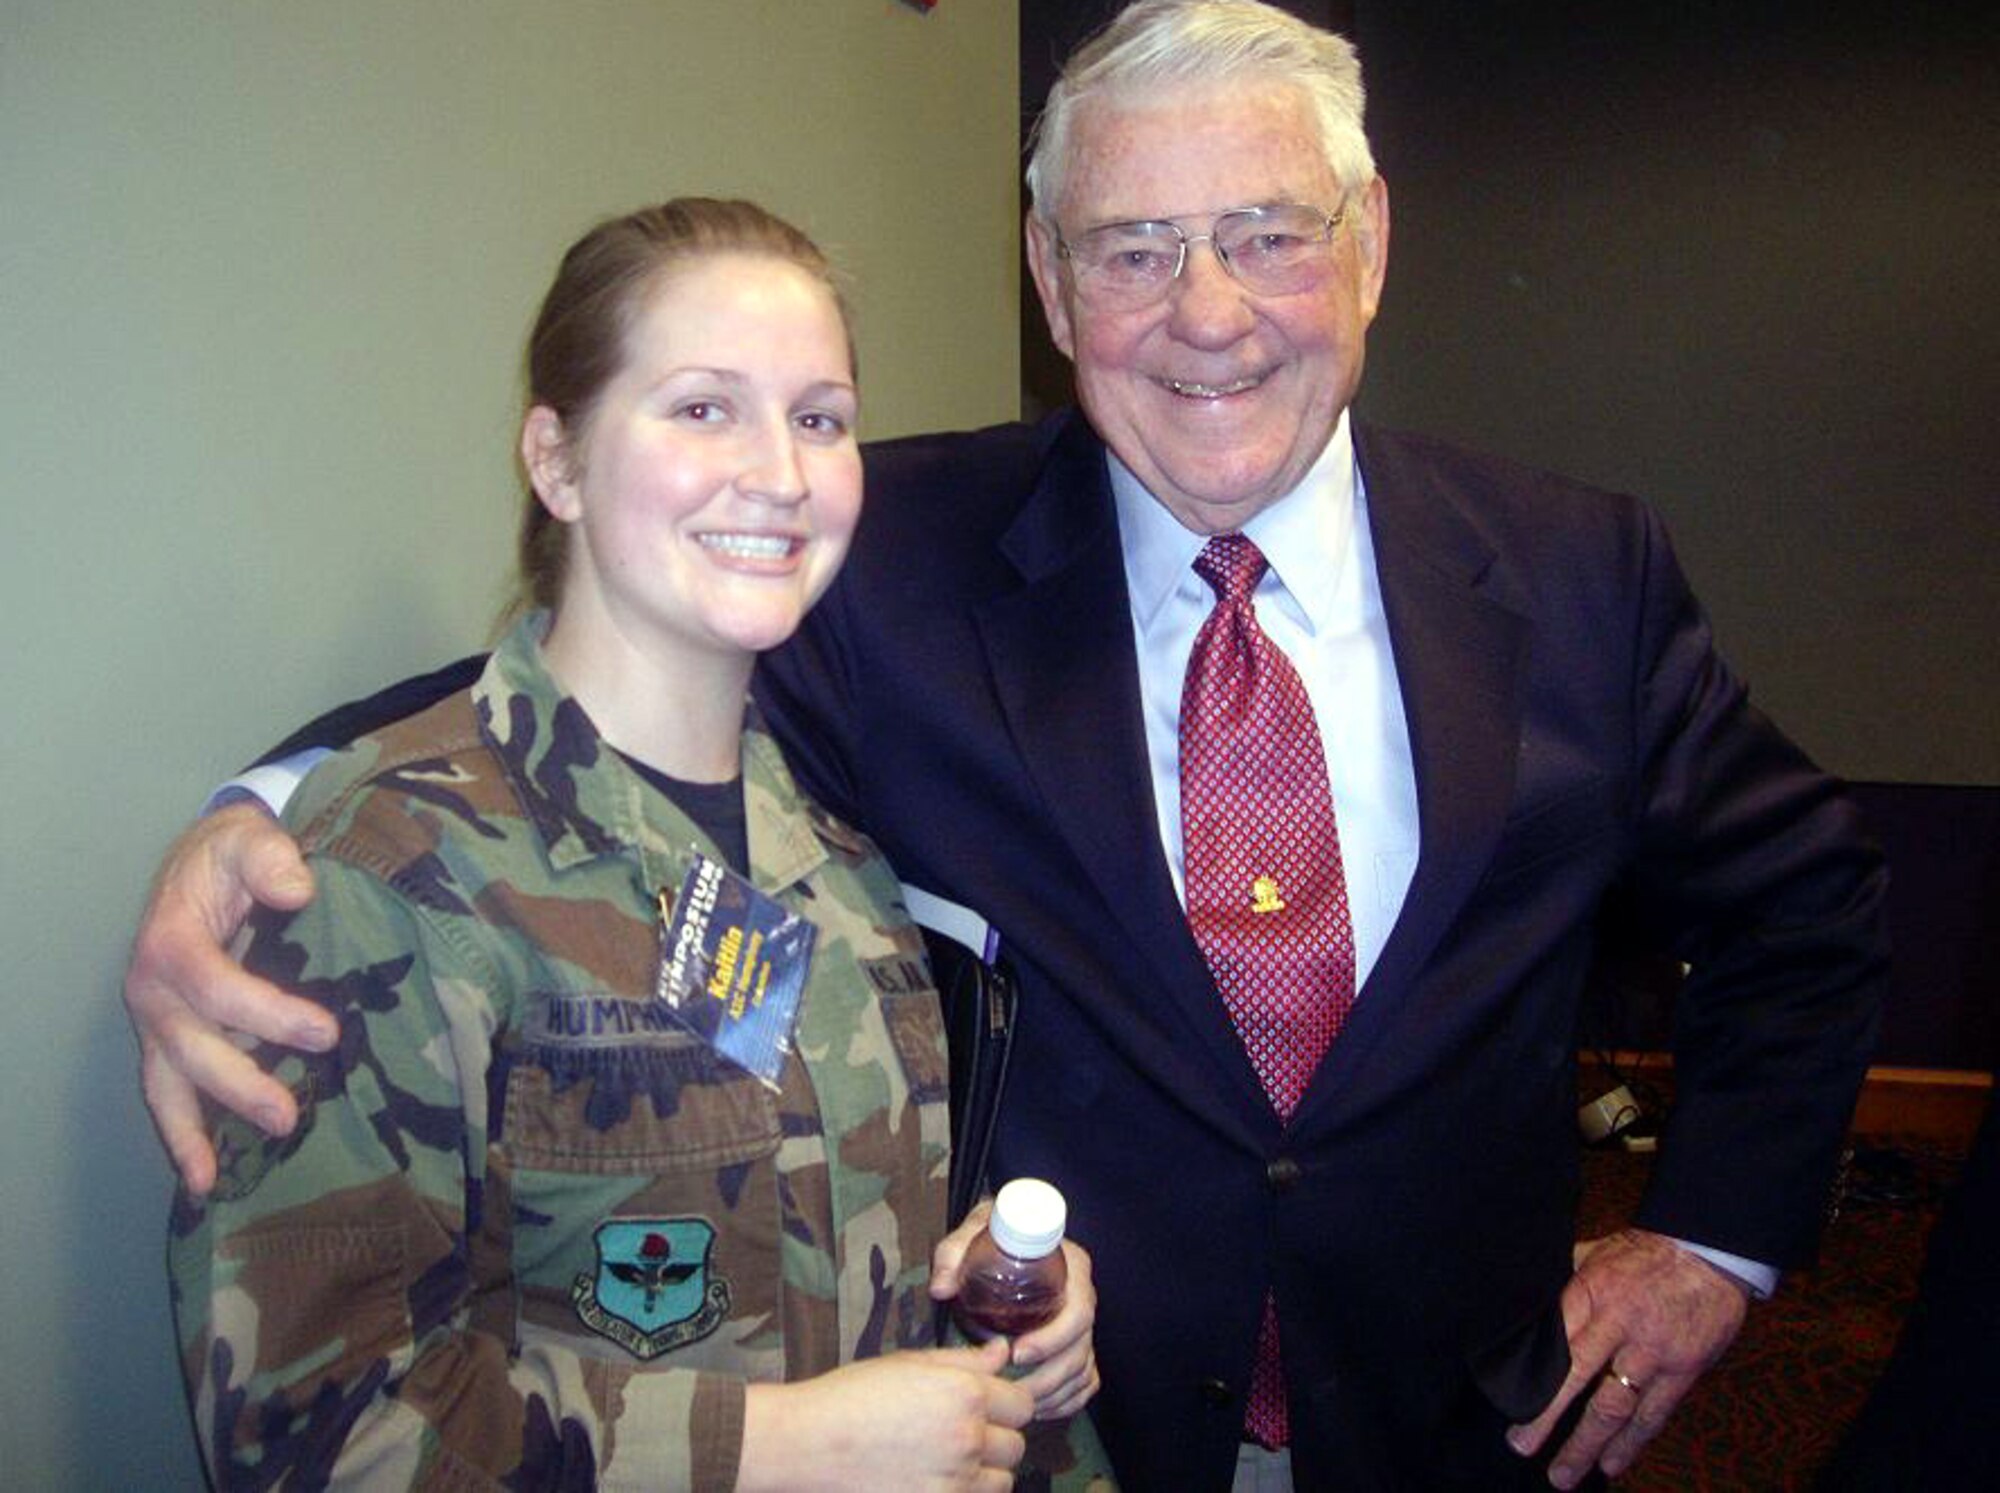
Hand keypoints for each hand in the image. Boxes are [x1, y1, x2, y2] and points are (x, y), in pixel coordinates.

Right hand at [123, 801, 337, 1192]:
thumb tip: (298, 889)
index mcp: (171, 943)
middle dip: (237, 1085)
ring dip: (194, 1130)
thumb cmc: (231, 852)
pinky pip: (170, 1091)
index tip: (324, 1031)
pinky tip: (203, 1179)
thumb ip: (271, 857)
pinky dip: (182, 1134)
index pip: (216, 987)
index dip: (268, 1014)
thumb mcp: (250, 837)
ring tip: (214, 1178)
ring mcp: (158, 1020)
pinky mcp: (172, 1038)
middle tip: (288, 1116)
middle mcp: (154, 990)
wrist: (204, 860)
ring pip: (167, 1084)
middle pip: (191, 1048)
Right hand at [738, 1340, 1031, 1491]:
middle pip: (1016, 1446)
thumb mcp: (909, 1363)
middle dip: (996, 1438)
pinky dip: (965, 1492)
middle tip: (962, 1433)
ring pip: (1003, 1483)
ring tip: (951, 1460)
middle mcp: (968, 1440)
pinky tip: (938, 1478)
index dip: (1007, 1403)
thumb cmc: (853, 1394)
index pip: (1024, 1404)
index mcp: (964, 1394)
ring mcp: (954, 1482)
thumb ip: (964, 1360)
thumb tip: (1004, 1354)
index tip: (987, 1406)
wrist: (807, 1443)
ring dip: (985, 1472)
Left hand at [929, 1202, 1100, 1420]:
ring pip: (1083, 1368)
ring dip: (1055, 1394)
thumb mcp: (972, 1234)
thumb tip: (941, 1289)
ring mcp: (1082, 1323)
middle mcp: (1083, 1295)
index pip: (1079, 1310)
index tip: (1017, 1354)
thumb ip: (954, 1254)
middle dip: (1049, 1377)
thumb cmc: (993, 1235)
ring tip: (1018, 1405)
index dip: (1053, 1339)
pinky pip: (1085, 1379)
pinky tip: (1040, 1409)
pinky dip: (1067, 1400)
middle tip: (1011, 1390)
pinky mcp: (1078, 1342)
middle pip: (1082, 1348)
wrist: (1009, 1233)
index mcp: (1071, 1267)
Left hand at [1506, 1227, 1749, 1488]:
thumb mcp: (1595, 1253)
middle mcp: (1621, 1326)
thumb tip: (1532, 1310)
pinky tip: (1611, 1464)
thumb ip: (1566, 1282)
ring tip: (1563, 1474)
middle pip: (1576, 1379)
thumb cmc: (1645, 1251)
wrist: (1710, 1250)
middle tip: (1521, 1447)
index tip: (1509, 1400)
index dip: (1533, 1374)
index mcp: (1593, 1292)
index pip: (1555, 1340)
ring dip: (1587, 1445)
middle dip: (1546, 1417)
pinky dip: (1631, 1443)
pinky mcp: (1682, 1372)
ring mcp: (1653, 1353)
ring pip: (1615, 1408)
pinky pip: (1653, 1415)